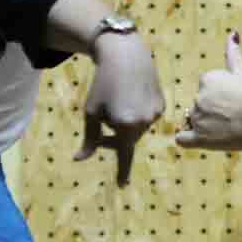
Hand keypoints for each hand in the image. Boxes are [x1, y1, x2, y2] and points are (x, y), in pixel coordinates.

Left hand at [78, 31, 162, 185]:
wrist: (127, 55)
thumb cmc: (103, 84)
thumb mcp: (91, 111)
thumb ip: (89, 138)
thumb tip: (79, 159)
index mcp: (124, 125)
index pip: (123, 154)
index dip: (122, 172)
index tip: (122, 186)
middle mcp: (143, 122)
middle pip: (128, 139)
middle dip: (116, 135)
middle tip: (103, 118)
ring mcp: (155, 114)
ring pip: (138, 127)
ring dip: (128, 122)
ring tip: (120, 100)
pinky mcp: (161, 104)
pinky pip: (147, 116)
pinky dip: (139, 111)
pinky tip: (132, 95)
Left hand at [176, 33, 241, 150]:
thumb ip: (233, 53)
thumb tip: (232, 34)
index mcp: (207, 79)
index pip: (206, 88)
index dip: (219, 96)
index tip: (232, 101)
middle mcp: (199, 97)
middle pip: (200, 105)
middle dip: (212, 110)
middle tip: (233, 115)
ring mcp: (198, 118)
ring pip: (195, 121)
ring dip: (207, 125)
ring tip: (227, 128)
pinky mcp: (199, 137)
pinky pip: (182, 138)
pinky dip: (188, 138)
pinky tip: (201, 138)